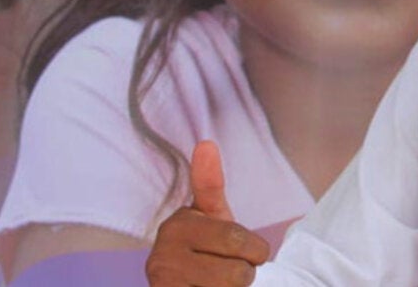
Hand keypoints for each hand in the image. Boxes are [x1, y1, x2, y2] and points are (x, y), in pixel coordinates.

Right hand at [145, 141, 270, 286]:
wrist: (188, 283)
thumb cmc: (206, 247)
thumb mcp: (213, 215)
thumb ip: (210, 184)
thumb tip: (205, 144)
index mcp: (176, 226)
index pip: (237, 240)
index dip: (255, 251)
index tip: (254, 253)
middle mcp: (162, 257)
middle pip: (237, 271)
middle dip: (245, 271)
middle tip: (234, 268)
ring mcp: (163, 283)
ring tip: (220, 282)